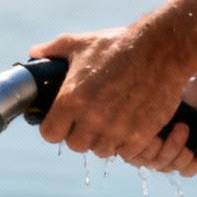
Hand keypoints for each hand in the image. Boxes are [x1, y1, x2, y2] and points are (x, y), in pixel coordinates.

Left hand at [29, 26, 196, 172]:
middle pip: (76, 145)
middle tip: (90, 120)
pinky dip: (127, 143)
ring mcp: (117, 129)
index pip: (50, 134)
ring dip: (104, 139)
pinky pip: (126, 152)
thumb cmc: (119, 45)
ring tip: (111, 122)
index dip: (55, 129)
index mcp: (70, 100)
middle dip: (80, 134)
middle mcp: (91, 119)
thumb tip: (33, 53)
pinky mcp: (141, 134)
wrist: (163, 49)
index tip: (63, 122)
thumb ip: (53, 50)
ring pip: (101, 150)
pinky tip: (130, 126)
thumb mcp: (81, 44)